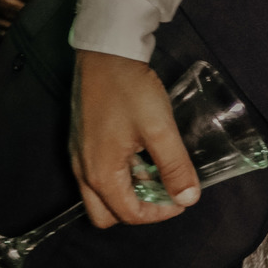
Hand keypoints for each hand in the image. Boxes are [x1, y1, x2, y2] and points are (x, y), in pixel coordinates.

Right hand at [71, 51, 200, 227]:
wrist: (105, 53)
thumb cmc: (131, 91)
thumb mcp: (160, 129)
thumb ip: (175, 167)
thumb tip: (189, 199)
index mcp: (100, 173)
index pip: (129, 214)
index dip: (160, 213)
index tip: (183, 197)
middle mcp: (83, 171)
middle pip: (107, 213)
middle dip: (139, 209)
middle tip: (165, 191)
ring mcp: (78, 156)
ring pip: (101, 194)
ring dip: (130, 192)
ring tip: (158, 171)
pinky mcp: (81, 142)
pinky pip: (98, 174)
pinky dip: (121, 176)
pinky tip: (142, 156)